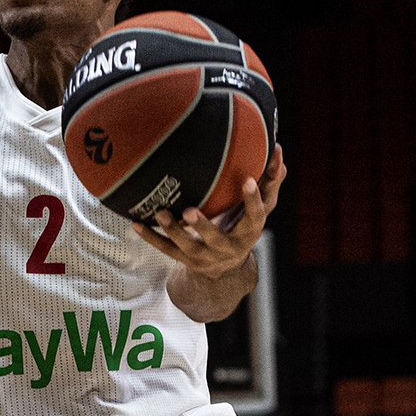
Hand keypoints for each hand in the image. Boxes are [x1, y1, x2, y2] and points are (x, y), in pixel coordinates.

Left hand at [132, 144, 286, 279]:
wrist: (226, 267)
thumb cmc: (242, 226)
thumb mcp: (258, 209)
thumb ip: (270, 181)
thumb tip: (278, 148)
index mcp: (248, 233)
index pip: (255, 216)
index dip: (252, 199)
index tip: (248, 179)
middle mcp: (227, 248)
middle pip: (214, 238)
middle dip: (202, 226)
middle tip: (189, 210)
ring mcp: (205, 256)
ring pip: (186, 246)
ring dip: (172, 230)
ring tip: (159, 212)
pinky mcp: (185, 260)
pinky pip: (166, 249)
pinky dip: (151, 237)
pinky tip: (137, 223)